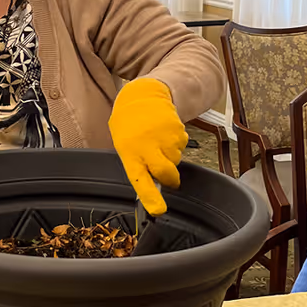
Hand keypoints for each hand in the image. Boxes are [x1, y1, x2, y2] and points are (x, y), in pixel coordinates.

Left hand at [108, 77, 187, 215]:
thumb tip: (152, 184)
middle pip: (167, 173)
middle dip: (171, 179)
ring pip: (176, 160)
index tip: (159, 211)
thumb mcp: (124, 145)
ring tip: (158, 142)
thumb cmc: (130, 124)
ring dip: (170, 156)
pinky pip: (182, 146)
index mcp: (130, 153)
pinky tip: (165, 134)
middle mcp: (148, 146)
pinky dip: (176, 144)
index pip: (141, 180)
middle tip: (169, 178)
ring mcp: (165, 138)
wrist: (144, 96)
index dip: (151, 198)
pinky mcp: (178, 130)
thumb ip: (136, 163)